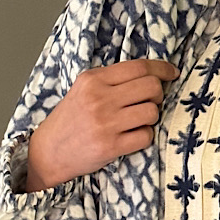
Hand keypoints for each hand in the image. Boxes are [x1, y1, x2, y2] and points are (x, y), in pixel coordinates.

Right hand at [25, 59, 178, 190]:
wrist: (47, 152)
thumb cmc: (70, 120)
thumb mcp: (83, 90)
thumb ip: (111, 80)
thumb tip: (151, 75)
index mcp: (93, 80)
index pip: (139, 66)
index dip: (162, 69)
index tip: (171, 73)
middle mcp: (99, 98)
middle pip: (151, 87)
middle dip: (158, 94)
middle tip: (150, 101)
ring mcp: (105, 123)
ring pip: (152, 111)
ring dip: (151, 117)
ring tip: (137, 121)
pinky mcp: (110, 146)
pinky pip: (146, 136)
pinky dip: (145, 137)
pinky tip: (132, 136)